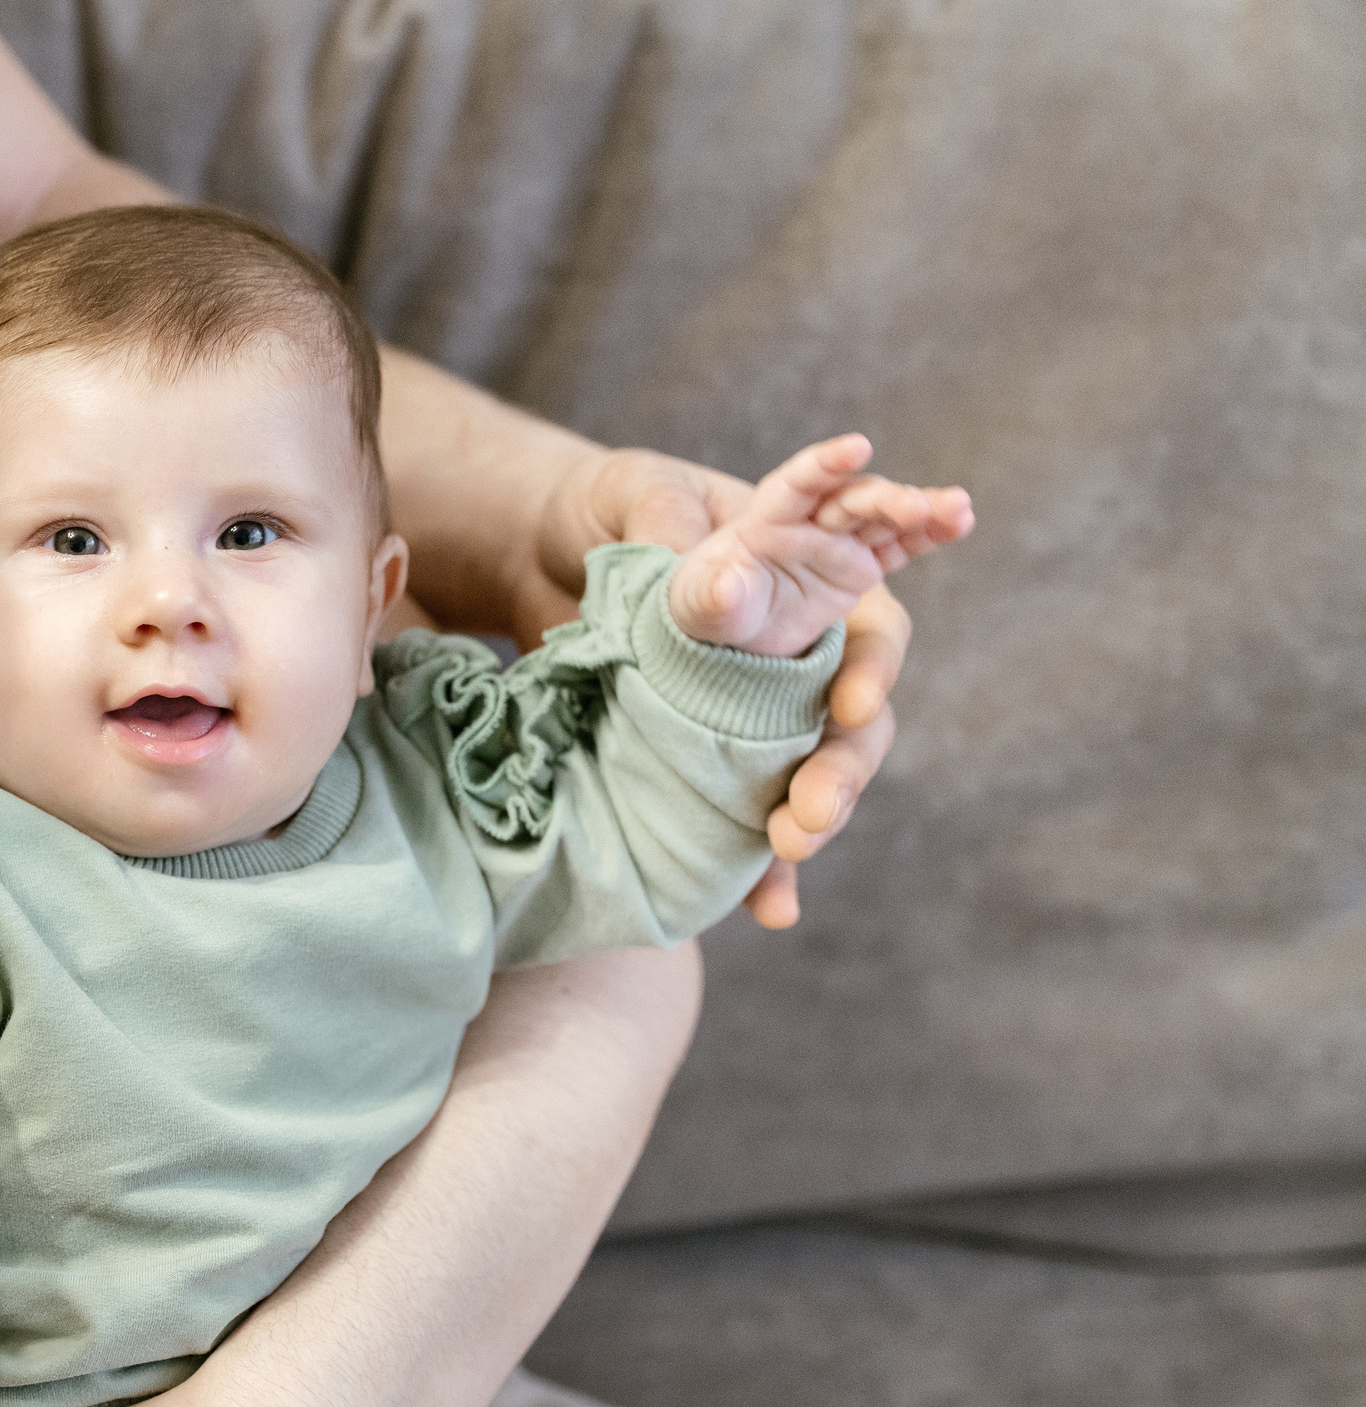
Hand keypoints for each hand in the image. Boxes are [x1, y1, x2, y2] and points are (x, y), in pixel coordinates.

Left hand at [532, 445, 941, 928]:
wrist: (532, 552)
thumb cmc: (607, 505)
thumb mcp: (638, 495)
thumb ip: (678, 524)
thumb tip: (717, 586)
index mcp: (810, 572)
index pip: (870, 622)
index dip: (875, 667)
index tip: (854, 707)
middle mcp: (801, 645)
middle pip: (855, 713)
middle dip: (844, 767)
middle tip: (813, 810)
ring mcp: (758, 705)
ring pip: (813, 770)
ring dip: (812, 819)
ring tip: (787, 854)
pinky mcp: (709, 752)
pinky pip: (745, 813)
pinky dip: (760, 865)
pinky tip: (769, 911)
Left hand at [668, 434, 970, 657]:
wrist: (723, 624)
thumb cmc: (705, 603)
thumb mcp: (698, 604)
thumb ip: (712, 596)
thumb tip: (726, 589)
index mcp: (766, 517)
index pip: (797, 483)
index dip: (825, 464)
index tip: (856, 447)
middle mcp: (809, 520)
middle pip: (851, 500)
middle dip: (883, 500)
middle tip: (914, 505)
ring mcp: (840, 540)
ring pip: (885, 517)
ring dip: (922, 510)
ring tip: (960, 509)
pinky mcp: (861, 565)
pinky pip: (900, 545)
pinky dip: (930, 533)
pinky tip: (960, 521)